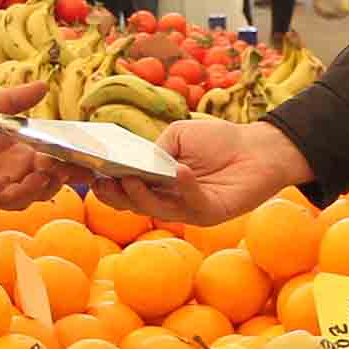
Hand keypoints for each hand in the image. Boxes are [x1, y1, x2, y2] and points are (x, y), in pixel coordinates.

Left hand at [0, 81, 96, 208]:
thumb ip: (16, 99)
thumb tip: (43, 85)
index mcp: (25, 154)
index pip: (55, 164)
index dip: (71, 166)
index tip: (86, 164)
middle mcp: (15, 174)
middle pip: (44, 185)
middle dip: (54, 180)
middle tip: (60, 169)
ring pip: (22, 198)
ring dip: (32, 191)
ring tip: (37, 178)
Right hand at [114, 117, 310, 225]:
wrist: (259, 149)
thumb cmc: (219, 140)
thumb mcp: (179, 135)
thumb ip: (157, 147)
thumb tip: (140, 161)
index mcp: (158, 181)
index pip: (127, 188)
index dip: (108, 184)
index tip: (90, 175)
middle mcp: (169, 199)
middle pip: (136, 204)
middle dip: (117, 196)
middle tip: (102, 183)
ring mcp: (189, 209)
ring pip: (158, 210)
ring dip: (143, 195)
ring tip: (131, 178)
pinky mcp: (211, 213)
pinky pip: (193, 204)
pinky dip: (185, 188)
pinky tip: (180, 172)